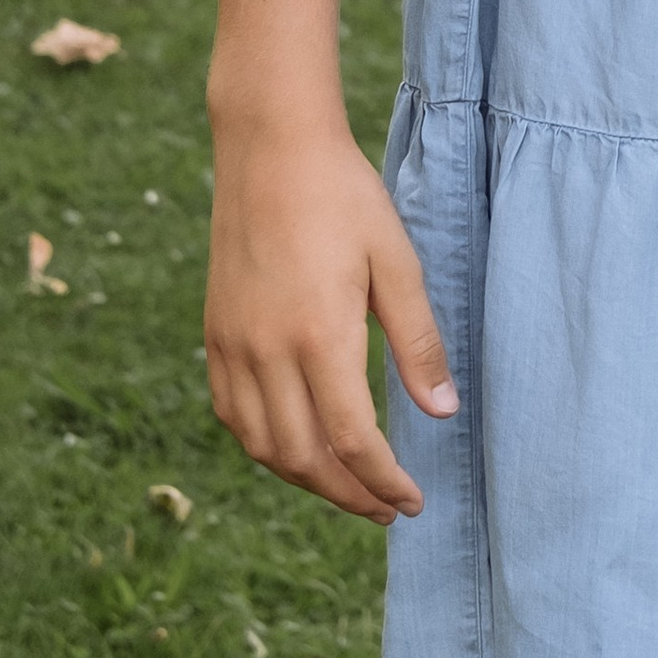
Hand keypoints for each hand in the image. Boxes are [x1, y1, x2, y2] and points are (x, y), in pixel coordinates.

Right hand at [205, 108, 455, 524]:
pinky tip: (295, 446)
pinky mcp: (214, 335)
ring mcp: (233, 346)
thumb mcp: (398, 263)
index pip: (353, 441)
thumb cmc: (344, 198)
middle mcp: (267, 352)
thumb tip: (442, 413)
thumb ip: (419, 342)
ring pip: (262, 446)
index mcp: (319, 337)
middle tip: (386, 508)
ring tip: (348, 487)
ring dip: (306, 479)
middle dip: (348, 495)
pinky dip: (264, 446)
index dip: (384, 482)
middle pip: (304, 458)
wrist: (270, 149)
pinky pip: (232, 415)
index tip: (412, 501)